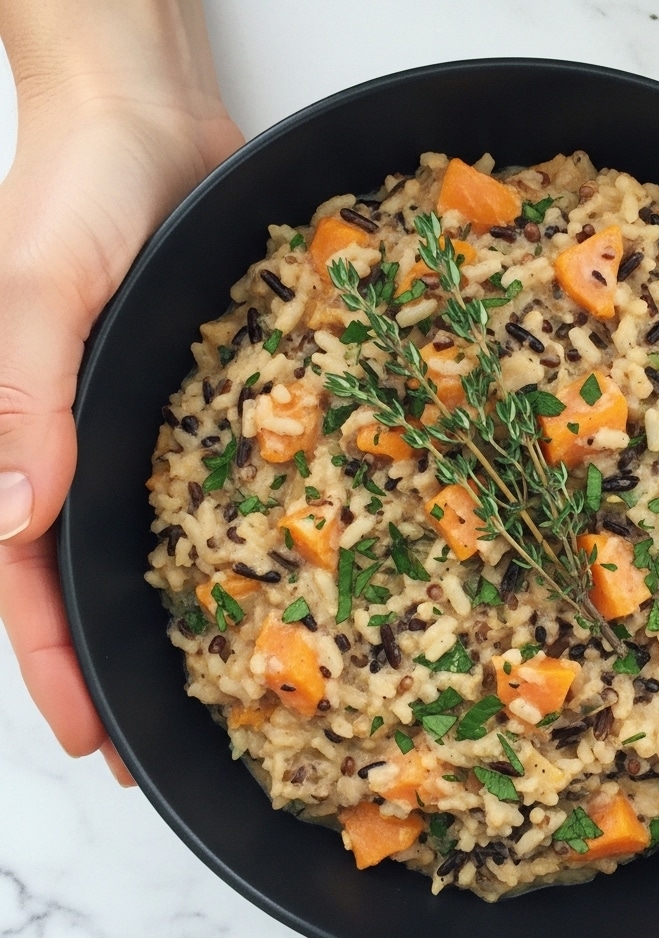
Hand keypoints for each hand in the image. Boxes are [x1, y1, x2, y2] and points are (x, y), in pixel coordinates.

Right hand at [0, 0, 242, 781]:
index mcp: (23, 435)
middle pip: (92, 578)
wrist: (146, 122)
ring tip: (234, 682)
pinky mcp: (201, 395)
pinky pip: (214, 474)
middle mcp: (84, 443)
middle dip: (122, 664)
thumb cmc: (71, 193)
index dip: (57, 668)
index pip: (28, 581)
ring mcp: (143, 425)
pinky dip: (238, 526)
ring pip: (154, 538)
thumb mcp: (37, 292)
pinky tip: (283, 569)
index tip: (98, 744)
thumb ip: (20, 398)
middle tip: (173, 745)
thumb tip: (13, 517)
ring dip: (182, 610)